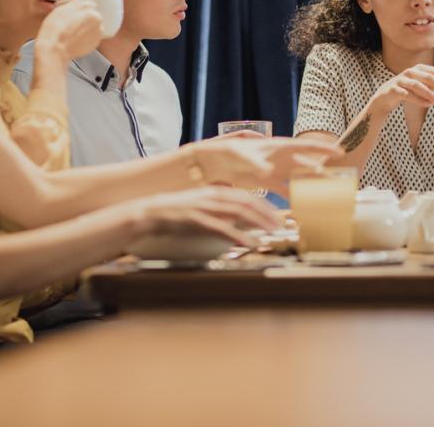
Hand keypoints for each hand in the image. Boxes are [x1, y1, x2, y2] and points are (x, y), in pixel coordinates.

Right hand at [36, 0, 102, 62]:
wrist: (55, 48)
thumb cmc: (56, 29)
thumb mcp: (62, 9)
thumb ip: (74, 0)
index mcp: (91, 10)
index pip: (89, 4)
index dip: (80, 7)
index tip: (74, 11)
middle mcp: (98, 22)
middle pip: (92, 15)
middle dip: (84, 17)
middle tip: (71, 22)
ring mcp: (98, 33)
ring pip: (92, 26)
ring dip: (86, 27)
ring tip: (72, 32)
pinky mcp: (95, 44)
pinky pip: (92, 37)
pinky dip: (86, 37)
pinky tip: (75, 38)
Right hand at [136, 187, 280, 245]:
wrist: (152, 212)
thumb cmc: (179, 212)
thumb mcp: (204, 206)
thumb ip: (223, 211)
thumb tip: (242, 221)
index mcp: (218, 191)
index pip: (248, 196)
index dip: (265, 206)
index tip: (278, 216)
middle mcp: (214, 195)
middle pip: (248, 202)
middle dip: (268, 214)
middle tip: (281, 226)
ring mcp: (206, 206)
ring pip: (239, 212)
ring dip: (259, 223)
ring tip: (272, 233)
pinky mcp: (197, 219)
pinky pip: (222, 228)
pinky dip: (238, 236)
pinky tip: (249, 243)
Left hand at [190, 138, 341, 191]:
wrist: (217, 162)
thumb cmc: (230, 152)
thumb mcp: (243, 155)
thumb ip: (256, 162)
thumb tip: (267, 172)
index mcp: (279, 146)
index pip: (306, 146)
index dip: (323, 148)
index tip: (340, 151)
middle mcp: (282, 158)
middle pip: (308, 165)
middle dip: (323, 173)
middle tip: (339, 182)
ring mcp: (277, 171)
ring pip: (300, 179)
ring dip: (312, 187)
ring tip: (327, 196)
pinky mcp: (270, 183)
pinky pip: (288, 190)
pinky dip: (296, 198)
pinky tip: (305, 206)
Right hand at [371, 64, 433, 112]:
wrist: (385, 97)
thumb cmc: (408, 89)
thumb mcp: (426, 84)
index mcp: (419, 68)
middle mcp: (410, 72)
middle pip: (429, 77)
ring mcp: (401, 80)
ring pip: (417, 85)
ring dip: (430, 94)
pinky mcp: (393, 89)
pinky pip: (407, 94)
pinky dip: (418, 100)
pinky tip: (428, 105)